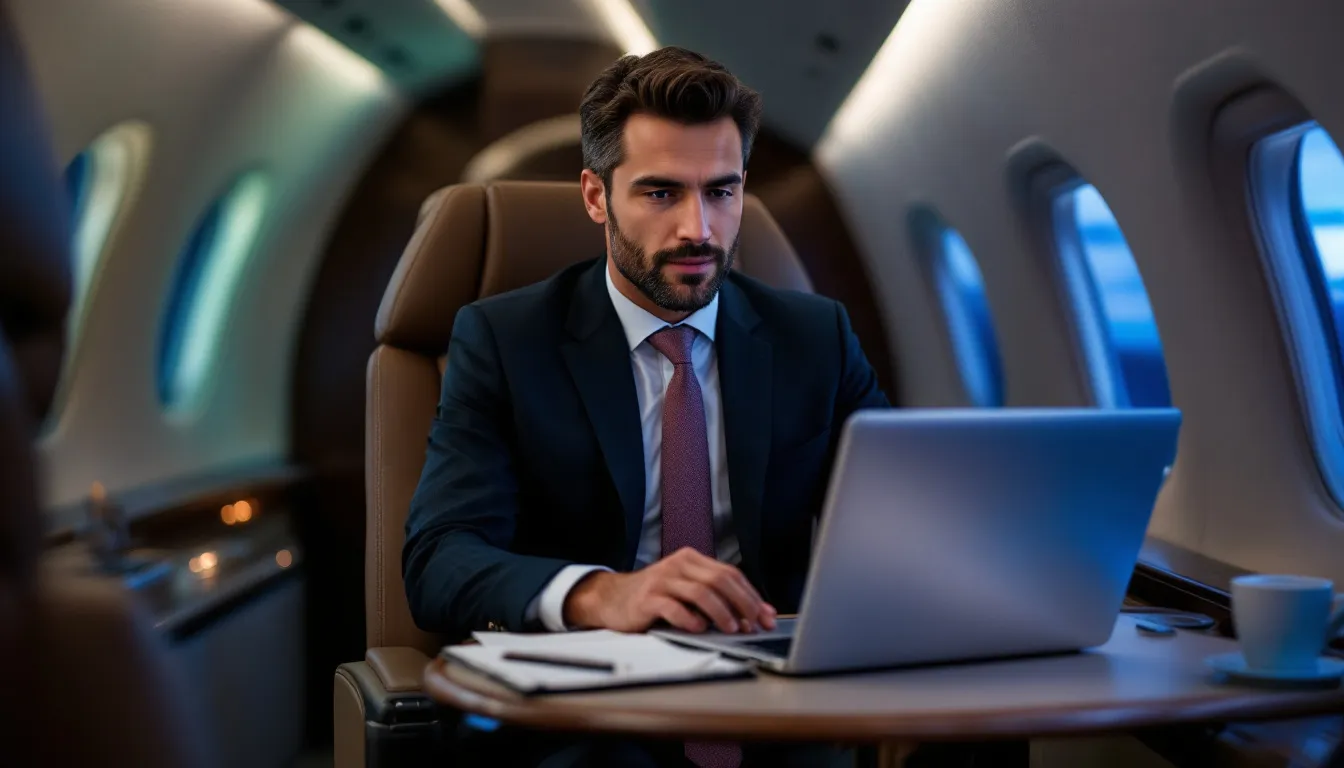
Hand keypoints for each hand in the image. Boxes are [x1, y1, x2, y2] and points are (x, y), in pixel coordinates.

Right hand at [562, 548, 777, 633]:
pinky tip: (699, 629)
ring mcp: (662, 580)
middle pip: (720, 580)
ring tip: (732, 629)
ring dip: (721, 612)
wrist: (612, 598)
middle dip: (743, 604)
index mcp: (692, 560)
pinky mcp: (647, 598)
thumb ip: (719, 598)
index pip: (730, 574)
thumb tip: (759, 614)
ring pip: (701, 592)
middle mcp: (679, 565)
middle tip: (754, 624)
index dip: (752, 596)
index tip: (767, 617)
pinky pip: (673, 607)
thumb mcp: (688, 592)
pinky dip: (690, 619)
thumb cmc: (655, 597)